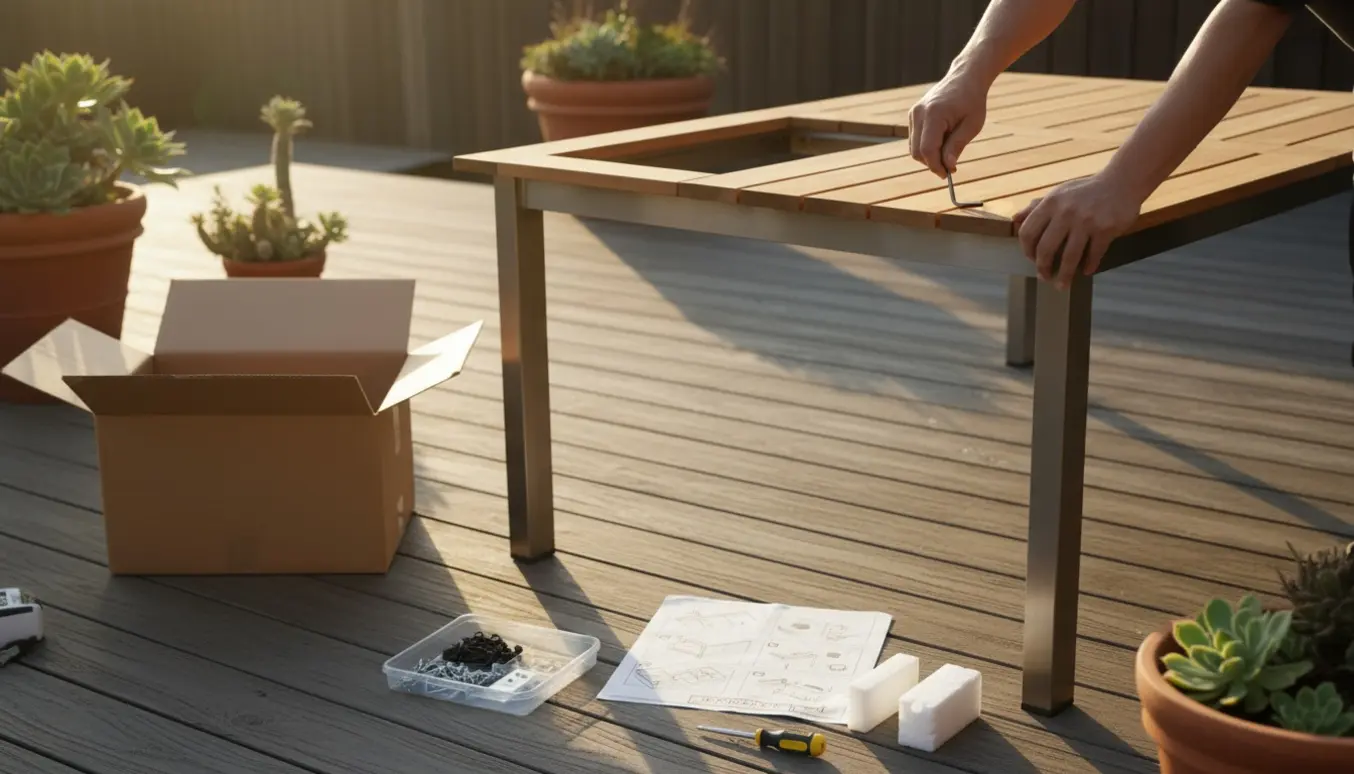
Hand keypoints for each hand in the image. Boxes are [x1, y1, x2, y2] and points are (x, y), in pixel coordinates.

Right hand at [908, 73, 988, 177]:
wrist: (965, 78)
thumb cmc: (972, 101)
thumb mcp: (972, 125)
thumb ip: (957, 145)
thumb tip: (947, 166)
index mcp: (934, 114)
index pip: (928, 149)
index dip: (936, 165)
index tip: (948, 174)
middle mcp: (919, 113)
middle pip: (917, 151)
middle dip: (932, 163)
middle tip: (950, 165)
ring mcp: (913, 113)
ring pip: (913, 148)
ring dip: (929, 155)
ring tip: (949, 148)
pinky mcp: (913, 115)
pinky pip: (915, 140)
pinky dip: (926, 146)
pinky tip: (942, 139)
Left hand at [1011, 174, 1143, 288]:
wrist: (1121, 182)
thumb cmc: (1086, 190)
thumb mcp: (1059, 194)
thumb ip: (1037, 206)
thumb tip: (1015, 219)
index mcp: (1050, 203)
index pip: (1028, 232)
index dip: (1027, 250)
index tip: (1032, 260)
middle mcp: (1065, 212)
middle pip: (1046, 249)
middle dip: (1043, 268)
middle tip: (1045, 277)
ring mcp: (1086, 221)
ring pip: (1070, 257)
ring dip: (1065, 275)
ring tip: (1062, 285)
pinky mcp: (1106, 229)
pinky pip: (1094, 254)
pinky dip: (1089, 265)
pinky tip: (1086, 271)